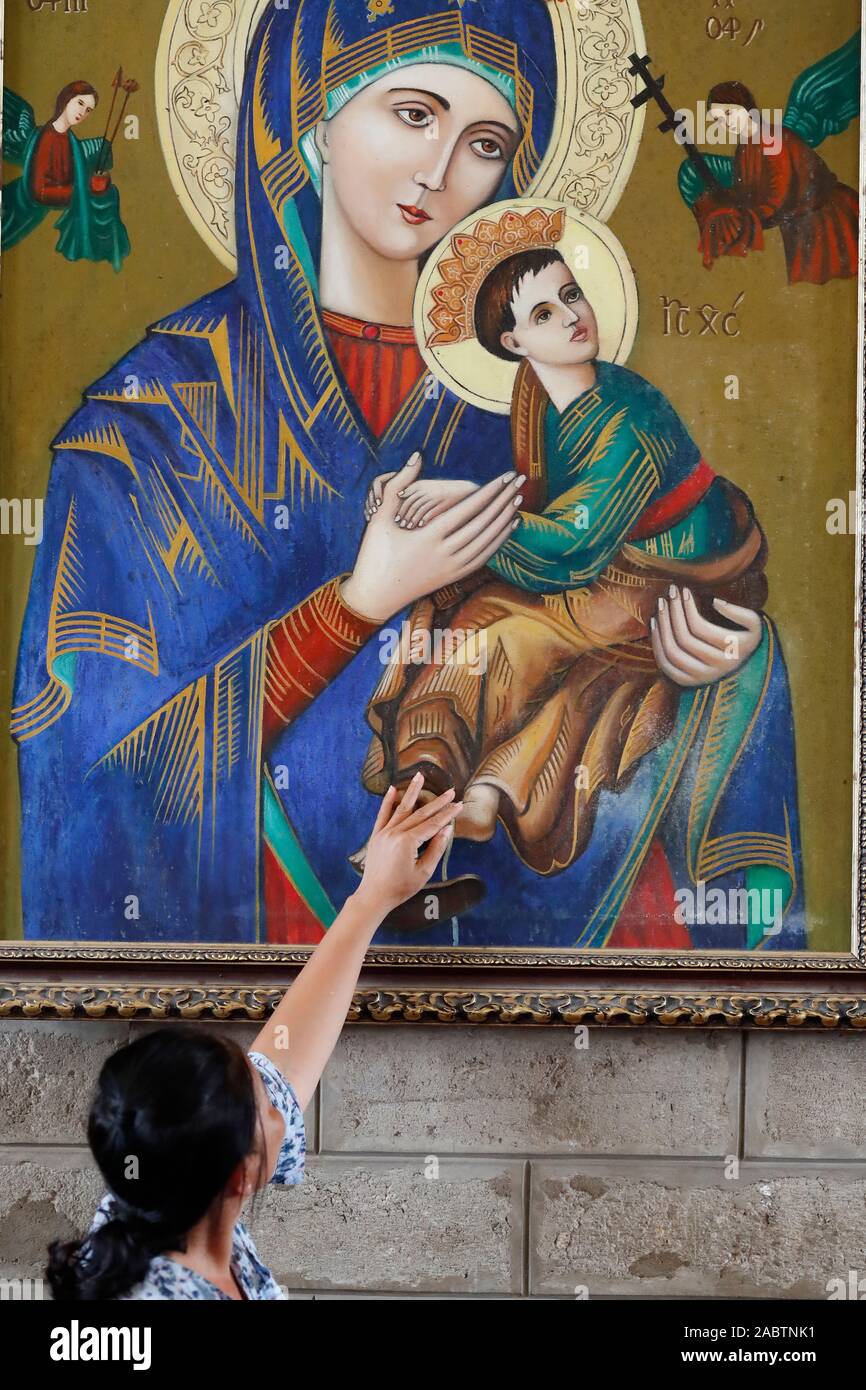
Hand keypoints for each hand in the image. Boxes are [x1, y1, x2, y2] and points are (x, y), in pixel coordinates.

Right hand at [341, 451, 522, 621]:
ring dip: (504, 520)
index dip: (489, 492)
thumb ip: (397, 484)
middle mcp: (445, 554)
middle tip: (520, 480)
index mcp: (428, 538)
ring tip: (518, 500)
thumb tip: (416, 455)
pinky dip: (499, 541)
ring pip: (487, 542)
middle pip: (483, 524)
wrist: (375, 597)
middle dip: (504, 500)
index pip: (467, 510)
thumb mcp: (379, 518)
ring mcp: (451, 568)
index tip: (506, 476)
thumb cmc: (374, 555)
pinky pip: (483, 557)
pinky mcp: (453, 577)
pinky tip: (509, 527)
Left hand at [355, 774, 462, 914]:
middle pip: (421, 813)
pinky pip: (383, 814)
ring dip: (413, 791)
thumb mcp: (424, 872)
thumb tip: (447, 829)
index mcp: (408, 842)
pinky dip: (388, 801)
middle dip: (438, 802)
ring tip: (420, 776)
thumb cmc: (401, 888)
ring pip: (402, 808)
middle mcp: (395, 833)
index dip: (447, 814)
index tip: (459, 805)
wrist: (374, 895)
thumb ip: (436, 848)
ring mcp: (384, 832)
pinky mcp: (376, 835)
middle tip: (451, 791)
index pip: (433, 824)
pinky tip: (393, 789)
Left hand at [394, 478, 478, 527]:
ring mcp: (435, 495)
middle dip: (404, 515)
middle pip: (410, 503)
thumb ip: (415, 496)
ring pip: (418, 509)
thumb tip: (399, 504)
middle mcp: (427, 488)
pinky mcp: (442, 502)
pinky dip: (423, 520)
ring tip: (408, 528)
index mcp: (421, 483)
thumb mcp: (429, 491)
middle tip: (400, 525)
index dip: (399, 508)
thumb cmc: (443, 494)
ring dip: (412, 519)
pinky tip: (420, 526)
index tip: (395, 519)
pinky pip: (429, 512)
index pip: (405, 496)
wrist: (466, 492)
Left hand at [651, 585, 761, 687]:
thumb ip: (740, 612)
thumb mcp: (754, 625)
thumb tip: (716, 602)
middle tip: (669, 593)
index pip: (700, 627)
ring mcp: (703, 677)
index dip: (687, 607)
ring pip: (673, 653)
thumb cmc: (746, 639)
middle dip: (673, 612)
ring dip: (662, 627)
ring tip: (661, 606)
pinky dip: (657, 645)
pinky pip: (666, 666)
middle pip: (684, 639)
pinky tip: (655, 624)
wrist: (746, 667)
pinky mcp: (689, 682)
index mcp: (734, 651)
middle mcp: (718, 667)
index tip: (684, 590)